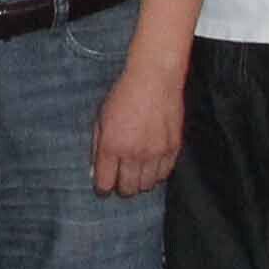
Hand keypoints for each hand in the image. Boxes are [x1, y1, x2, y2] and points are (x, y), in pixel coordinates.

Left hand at [90, 57, 183, 197]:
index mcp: (111, 146)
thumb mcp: (100, 119)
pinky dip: (157, 174)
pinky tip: (151, 165)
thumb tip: (95, 173)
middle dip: (122, 188)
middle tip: (120, 180)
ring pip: (147, 185)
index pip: (105, 183)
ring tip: (136, 172)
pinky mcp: (173, 148)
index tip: (103, 187)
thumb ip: (97, 148)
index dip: (103, 188)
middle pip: (128, 189)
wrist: (154, 79)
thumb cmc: (123, 96)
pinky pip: (165, 174)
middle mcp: (133, 153)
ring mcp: (155, 152)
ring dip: (140, 182)